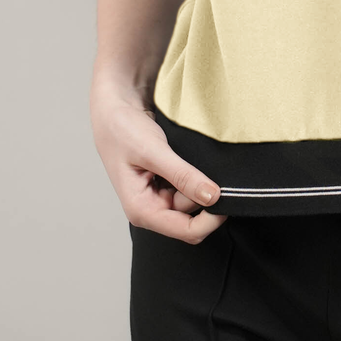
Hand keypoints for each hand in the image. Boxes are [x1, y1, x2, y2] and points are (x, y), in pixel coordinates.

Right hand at [91, 87, 225, 242]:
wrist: (114, 108)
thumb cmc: (122, 130)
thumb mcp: (154, 151)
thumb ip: (183, 176)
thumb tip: (212, 196)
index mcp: (141, 209)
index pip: (186, 231)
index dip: (210, 220)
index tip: (226, 197)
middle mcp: (150, 208)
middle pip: (193, 219)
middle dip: (205, 199)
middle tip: (209, 170)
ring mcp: (158, 197)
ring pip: (194, 202)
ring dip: (201, 184)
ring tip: (191, 158)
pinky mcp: (165, 185)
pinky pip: (190, 188)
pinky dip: (196, 177)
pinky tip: (190, 160)